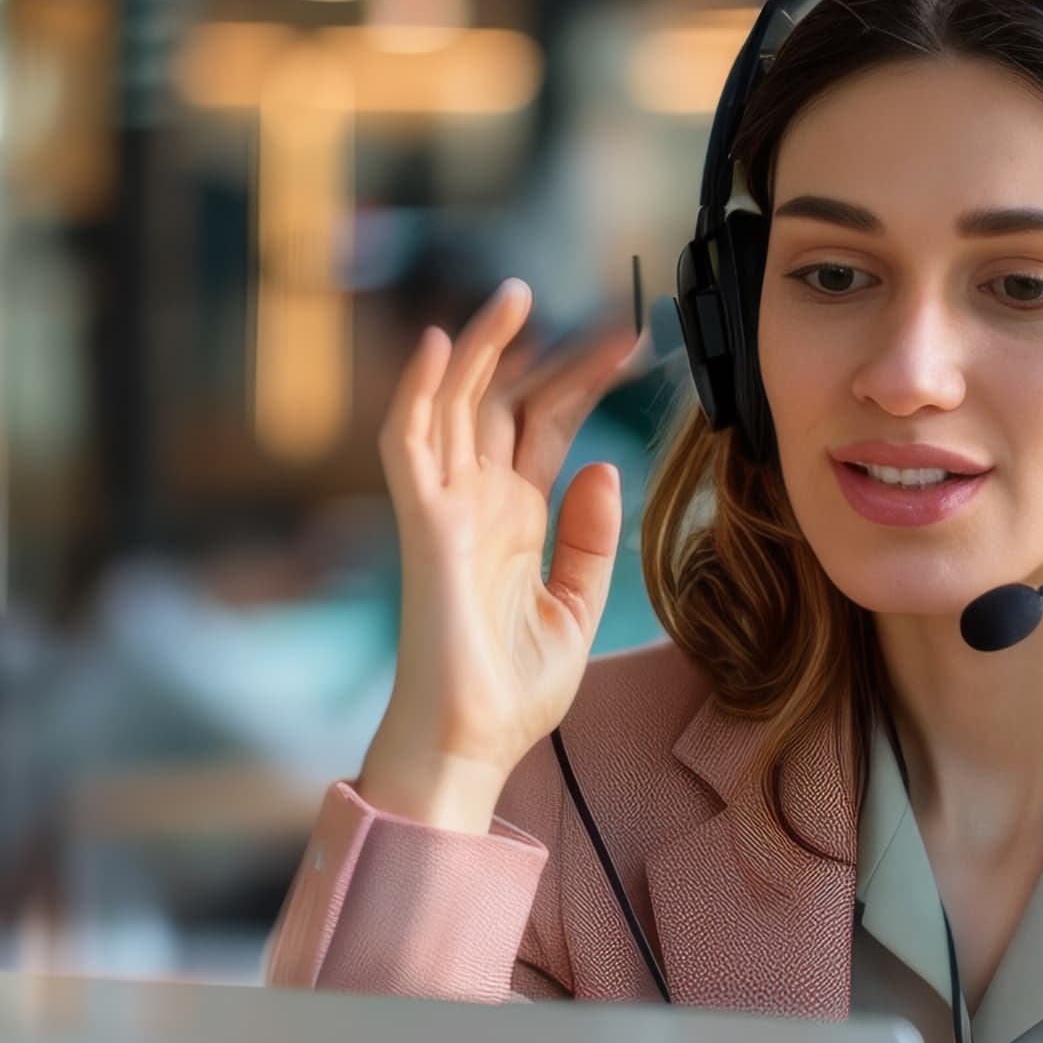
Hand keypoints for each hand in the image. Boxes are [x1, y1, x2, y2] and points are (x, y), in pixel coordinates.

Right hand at [359, 280, 641, 833]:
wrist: (472, 746)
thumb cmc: (513, 691)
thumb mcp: (575, 607)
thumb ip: (587, 537)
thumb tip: (603, 465)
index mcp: (515, 518)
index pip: (546, 426)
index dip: (582, 381)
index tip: (633, 344)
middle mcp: (477, 502)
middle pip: (508, 403)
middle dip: (550, 355)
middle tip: (604, 315)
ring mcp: (445, 508)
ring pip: (455, 405)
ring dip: (480, 348)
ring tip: (516, 296)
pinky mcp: (421, 525)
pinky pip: (408, 444)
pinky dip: (417, 392)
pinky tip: (436, 344)